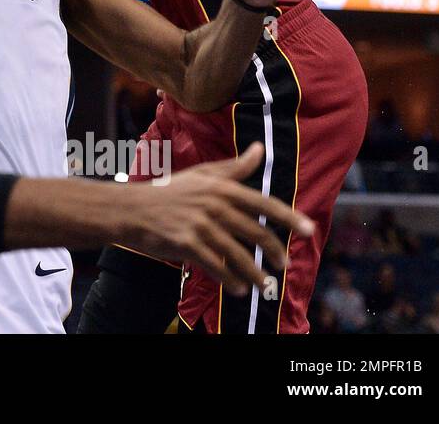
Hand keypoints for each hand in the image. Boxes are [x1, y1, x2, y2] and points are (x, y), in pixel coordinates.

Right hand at [125, 143, 314, 295]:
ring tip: (266, 285)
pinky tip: (239, 289)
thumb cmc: (168, 191)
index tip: (309, 229)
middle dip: (275, 251)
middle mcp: (214, 205)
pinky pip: (217, 266)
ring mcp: (200, 225)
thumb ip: (235, 166)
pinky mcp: (187, 244)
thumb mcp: (202, 174)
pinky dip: (231, 280)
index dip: (289, 217)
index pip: (263, 203)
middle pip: (255, 232)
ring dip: (255, 273)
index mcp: (221, 187)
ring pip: (239, 254)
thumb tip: (260, 149)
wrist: (130, 209)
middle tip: (284, 264)